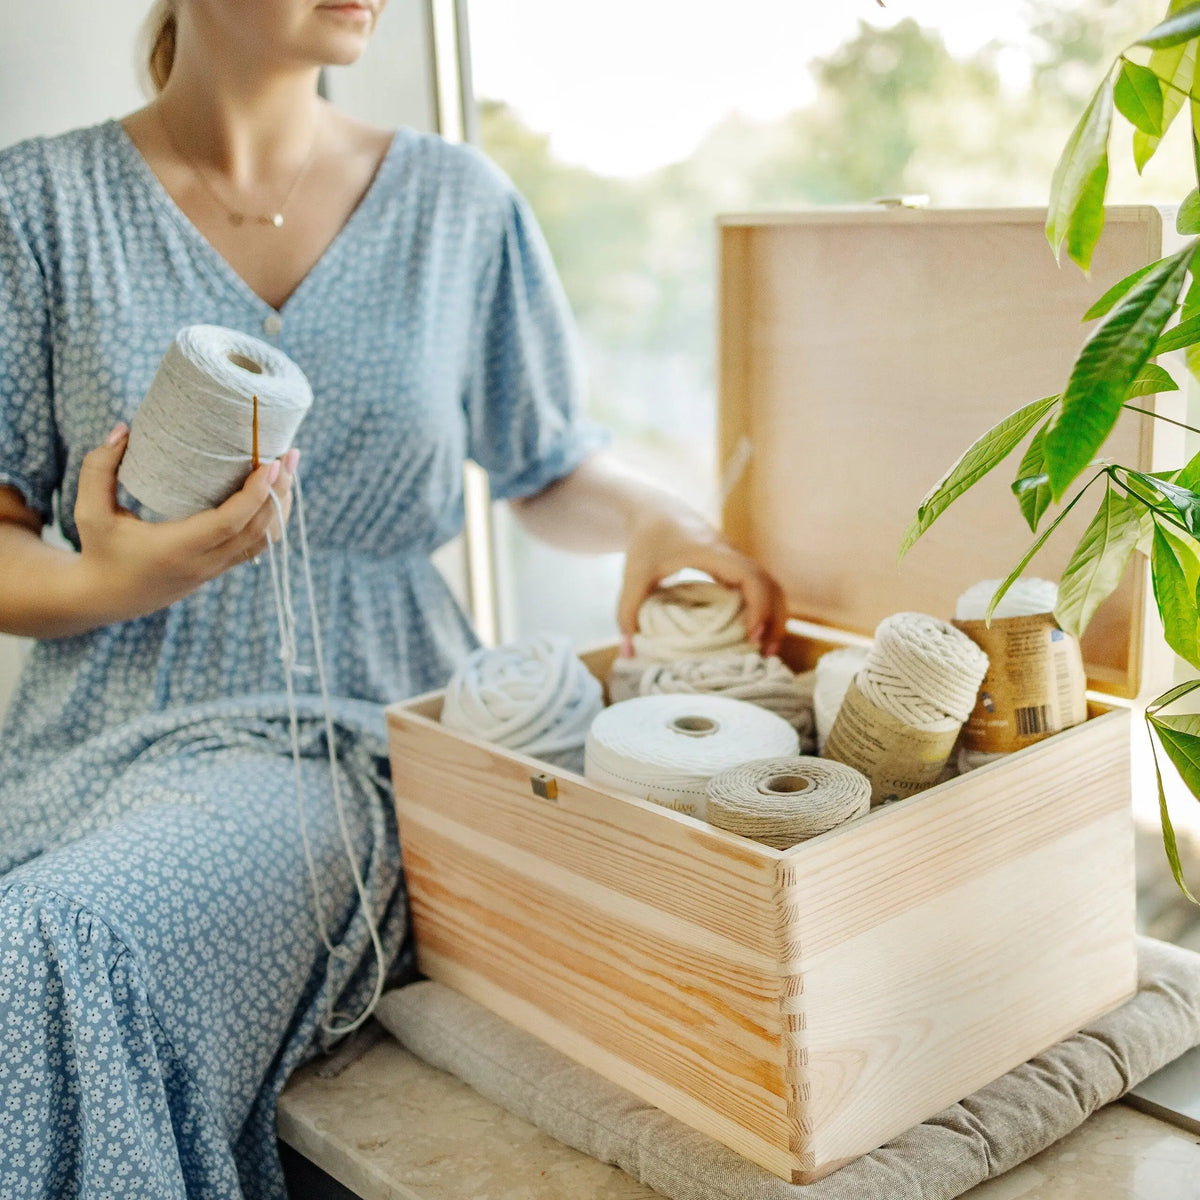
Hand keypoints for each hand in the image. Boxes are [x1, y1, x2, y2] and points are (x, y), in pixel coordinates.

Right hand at [73, 422, 299, 623]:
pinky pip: (257, 546)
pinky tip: (276, 494)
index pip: (230, 522)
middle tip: (289, 455)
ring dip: (281, 505)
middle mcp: (204, 562)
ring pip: (264, 540)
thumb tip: (123, 428)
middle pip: (258, 529)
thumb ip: (99, 469)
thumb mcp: (89, 512)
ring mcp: (215, 569)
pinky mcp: (219, 569)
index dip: (256, 494)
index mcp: (177, 549)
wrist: (105, 599)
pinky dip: (272, 520)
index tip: (270, 463)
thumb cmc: (99, 551)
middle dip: (279, 492)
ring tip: (289, 470)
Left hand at [617, 504, 787, 656]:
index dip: (759, 606)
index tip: (751, 635)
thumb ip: (627, 611)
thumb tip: (628, 652)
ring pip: (772, 587)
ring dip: (775, 617)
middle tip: (765, 653)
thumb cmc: (647, 541)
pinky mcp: (735, 569)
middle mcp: (733, 557)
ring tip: (766, 650)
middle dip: (775, 620)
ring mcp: (737, 562)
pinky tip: (754, 635)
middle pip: (773, 586)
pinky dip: (765, 611)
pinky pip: (761, 589)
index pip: (752, 577)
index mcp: (715, 554)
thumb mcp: (634, 575)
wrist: (657, 512)